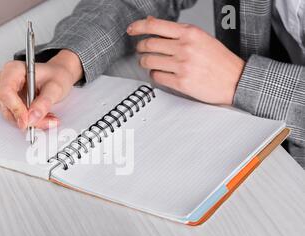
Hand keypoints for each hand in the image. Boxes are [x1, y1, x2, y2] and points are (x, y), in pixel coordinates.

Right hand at [0, 49, 82, 129]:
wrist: (58, 75)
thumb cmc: (56, 75)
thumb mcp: (55, 88)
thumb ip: (44, 102)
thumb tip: (32, 117)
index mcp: (13, 70)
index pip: (5, 92)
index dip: (15, 109)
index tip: (27, 121)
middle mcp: (5, 80)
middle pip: (7, 106)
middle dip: (27, 119)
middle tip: (47, 121)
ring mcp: (5, 92)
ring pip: (11, 115)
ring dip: (31, 121)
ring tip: (48, 118)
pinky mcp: (9, 103)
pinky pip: (15, 117)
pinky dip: (30, 121)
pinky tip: (42, 117)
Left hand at [127, 16, 244, 105]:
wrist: (235, 80)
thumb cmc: (219, 60)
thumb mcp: (201, 38)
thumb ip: (177, 31)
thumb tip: (152, 22)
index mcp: (190, 33)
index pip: (155, 25)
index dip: (138, 27)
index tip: (131, 30)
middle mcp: (185, 47)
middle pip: (148, 44)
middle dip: (140, 47)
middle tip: (141, 50)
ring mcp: (182, 65)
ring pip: (149, 61)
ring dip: (145, 62)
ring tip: (149, 62)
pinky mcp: (181, 82)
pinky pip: (156, 77)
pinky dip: (154, 75)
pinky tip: (160, 73)